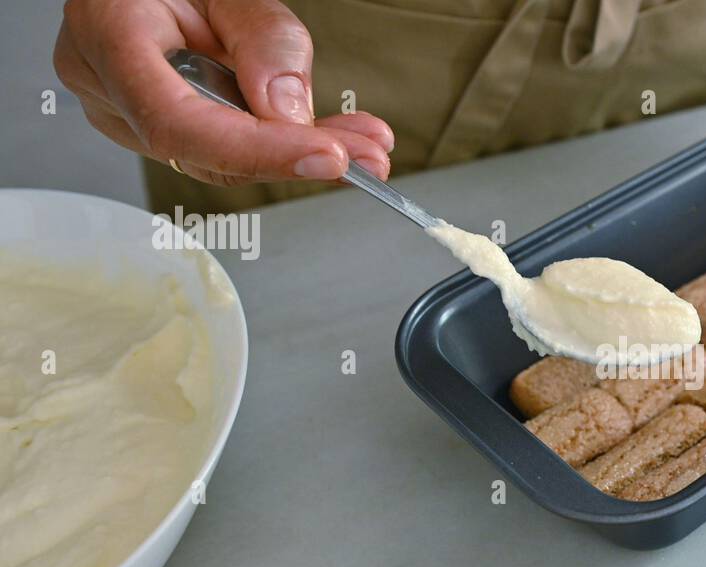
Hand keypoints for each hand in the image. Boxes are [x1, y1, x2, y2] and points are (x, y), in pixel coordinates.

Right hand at [54, 0, 393, 186]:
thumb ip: (262, 40)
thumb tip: (289, 112)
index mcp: (108, 36)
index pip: (177, 122)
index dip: (257, 151)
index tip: (325, 157)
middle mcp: (106, 89)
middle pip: (207, 152)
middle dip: (299, 157)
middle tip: (369, 155)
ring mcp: (127, 116)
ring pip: (223, 161)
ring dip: (303, 155)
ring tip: (366, 145)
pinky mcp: (162, 131)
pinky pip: (228, 152)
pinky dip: (286, 147)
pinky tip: (334, 141)